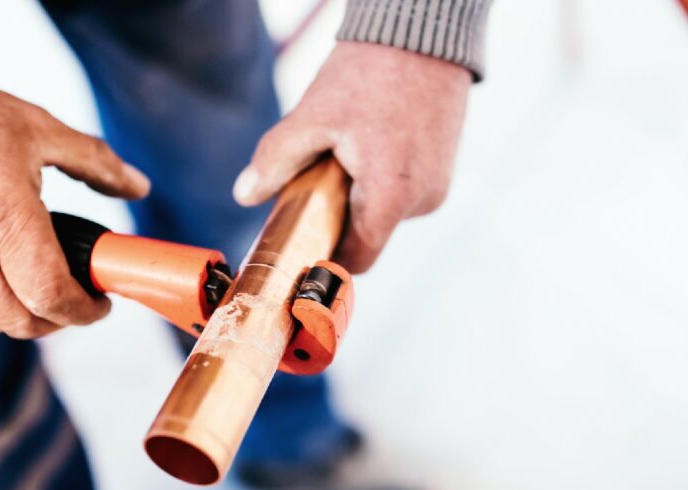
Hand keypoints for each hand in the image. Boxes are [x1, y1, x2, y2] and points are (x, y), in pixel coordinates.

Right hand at [0, 50, 149, 338]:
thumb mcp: (38, 128)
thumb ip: (95, 162)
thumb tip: (138, 186)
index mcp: (6, 221)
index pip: (52, 297)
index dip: (85, 311)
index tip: (101, 302)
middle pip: (23, 323)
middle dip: (59, 320)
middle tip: (78, 297)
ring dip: (24, 314)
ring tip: (44, 284)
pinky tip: (3, 267)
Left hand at [233, 41, 470, 272]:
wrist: (423, 33)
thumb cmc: (370, 72)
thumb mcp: (313, 115)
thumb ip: (276, 160)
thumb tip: (244, 196)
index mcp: (392, 196)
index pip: (357, 259)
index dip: (325, 259)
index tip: (299, 245)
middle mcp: (423, 200)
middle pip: (368, 234)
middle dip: (337, 216)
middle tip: (316, 179)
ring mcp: (438, 185)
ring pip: (384, 212)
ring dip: (359, 195)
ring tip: (347, 149)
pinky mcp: (443, 170)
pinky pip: (402, 192)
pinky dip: (380, 179)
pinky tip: (370, 142)